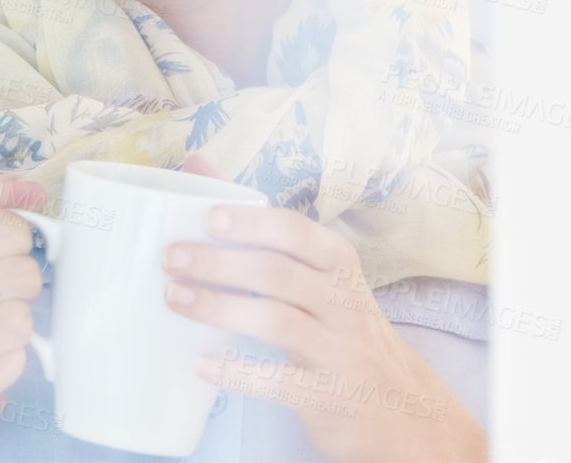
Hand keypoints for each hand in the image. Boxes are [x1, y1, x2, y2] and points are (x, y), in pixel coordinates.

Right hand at [0, 176, 46, 461]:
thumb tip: (28, 189)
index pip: (9, 230)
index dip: (21, 242)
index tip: (5, 254)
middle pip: (22, 276)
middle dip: (23, 285)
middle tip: (2, 295)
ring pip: (19, 322)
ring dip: (18, 324)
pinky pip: (13, 365)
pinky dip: (10, 362)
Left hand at [161, 155, 486, 462]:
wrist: (399, 406)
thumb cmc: (340, 325)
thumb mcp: (319, 274)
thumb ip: (261, 225)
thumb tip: (197, 164)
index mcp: (338, 263)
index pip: (296, 232)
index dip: (251, 223)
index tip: (205, 218)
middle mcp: (343, 301)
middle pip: (278, 273)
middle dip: (220, 263)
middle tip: (171, 258)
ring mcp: (338, 350)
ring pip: (277, 322)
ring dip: (220, 308)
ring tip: (174, 299)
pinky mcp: (326, 396)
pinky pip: (278, 381)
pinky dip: (237, 372)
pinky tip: (200, 363)